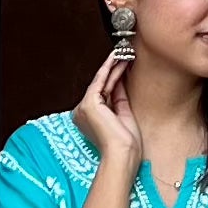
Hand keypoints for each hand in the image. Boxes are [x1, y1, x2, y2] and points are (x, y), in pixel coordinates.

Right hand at [72, 43, 141, 207]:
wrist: (123, 155)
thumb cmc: (126, 144)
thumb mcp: (123, 115)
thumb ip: (119, 98)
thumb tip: (121, 79)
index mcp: (89, 118)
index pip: (103, 93)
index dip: (115, 77)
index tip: (125, 65)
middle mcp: (82, 112)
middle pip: (101, 85)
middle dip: (114, 68)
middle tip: (125, 53)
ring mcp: (84, 107)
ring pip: (101, 81)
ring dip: (113, 65)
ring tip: (125, 52)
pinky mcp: (89, 103)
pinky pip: (101, 81)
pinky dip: (110, 68)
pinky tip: (119, 58)